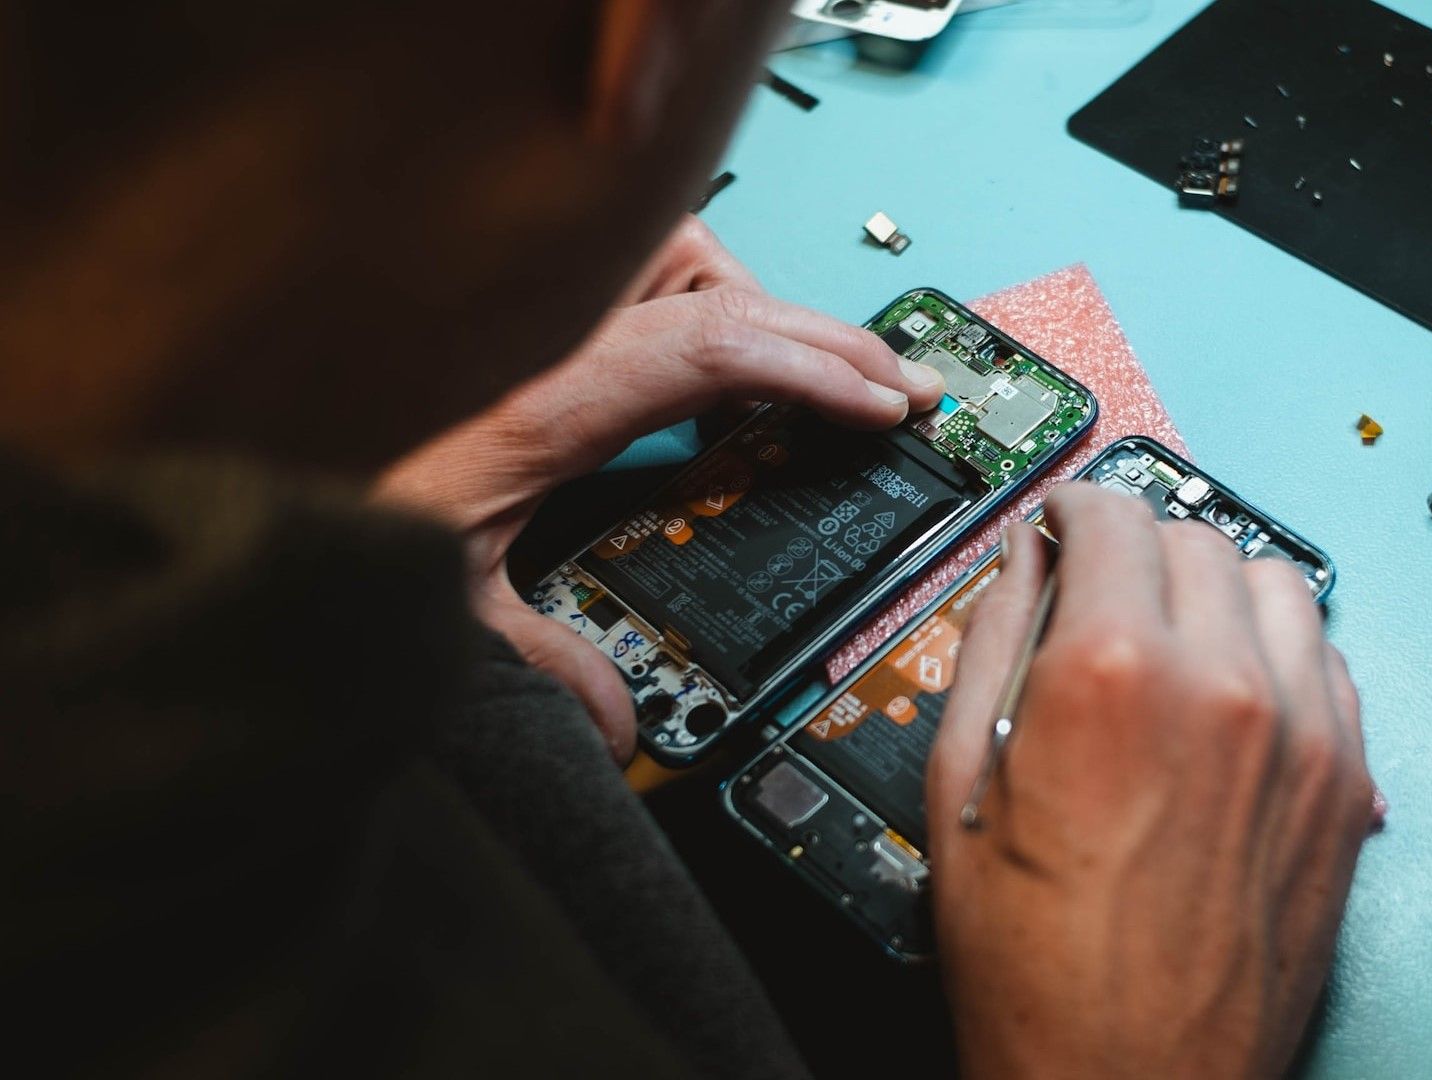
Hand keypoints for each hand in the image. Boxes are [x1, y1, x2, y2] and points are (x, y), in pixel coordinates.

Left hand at [374, 217, 943, 762]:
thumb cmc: (325, 506)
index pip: (708, 349)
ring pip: (675, 251)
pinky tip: (711, 366)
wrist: (240, 446)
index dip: (812, 369)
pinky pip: (636, 268)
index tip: (883, 404)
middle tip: (895, 382)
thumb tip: (616, 723)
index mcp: (540, 401)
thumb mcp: (438, 604)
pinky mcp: (528, 311)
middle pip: (712, 281)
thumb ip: (535, 661)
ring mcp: (537, 309)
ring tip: (801, 368)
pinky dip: (694, 298)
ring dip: (747, 300)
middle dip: (820, 333)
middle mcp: (544, 333)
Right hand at [927, 484, 1374, 1078]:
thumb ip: (995, 641)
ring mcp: (1301, 735)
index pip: (1111, 516)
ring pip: (1276, 583)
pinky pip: (1328, 659)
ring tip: (1171, 639)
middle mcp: (1224, 686)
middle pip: (1194, 538)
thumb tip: (1021, 563)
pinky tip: (1230, 692)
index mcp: (1112, 675)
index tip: (1063, 526)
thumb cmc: (1038, 970)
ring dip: (1217, 588)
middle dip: (1138, 548)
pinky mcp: (1346, 785)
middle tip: (1102, 592)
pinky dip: (1278, 650)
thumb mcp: (964, 785)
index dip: (1073, 510)